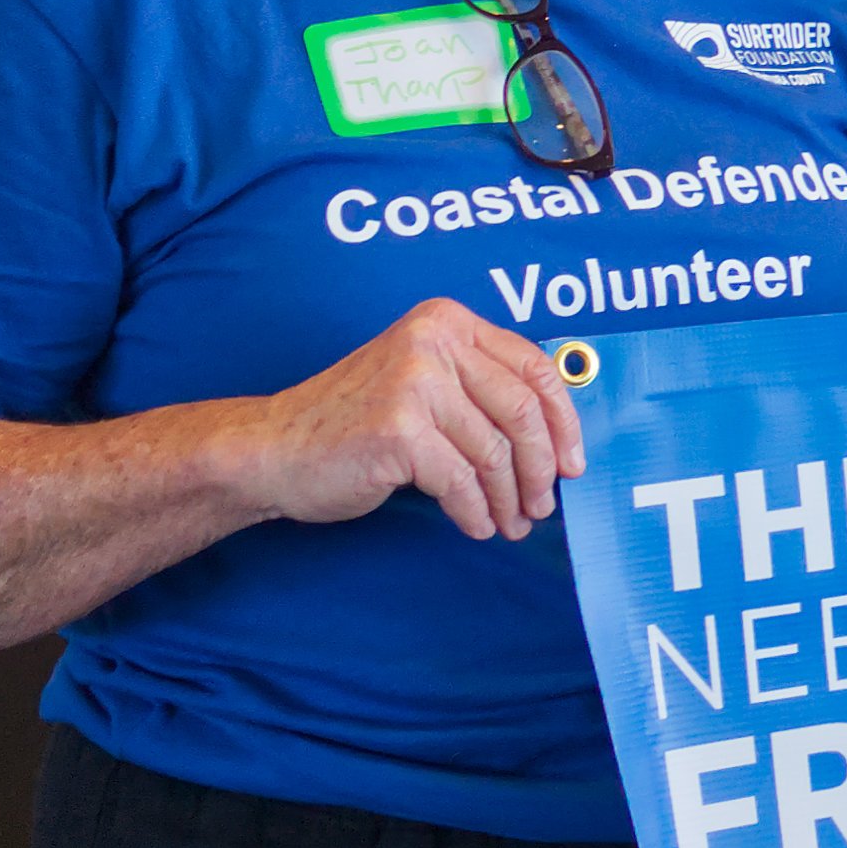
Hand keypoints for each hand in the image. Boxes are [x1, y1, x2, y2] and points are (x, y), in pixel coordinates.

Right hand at [236, 298, 585, 538]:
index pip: (534, 368)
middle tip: (544, 504)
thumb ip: (480, 391)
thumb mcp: (423, 382)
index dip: (564, 421)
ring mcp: (414, 383)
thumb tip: (557, 441)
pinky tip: (475, 525)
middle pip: (522, 412)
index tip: (573, 461)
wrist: (274, 448)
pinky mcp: (398, 429)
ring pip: (494, 453)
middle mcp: (433, 341)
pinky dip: (475, 511)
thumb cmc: (354, 422)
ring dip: (510, 498)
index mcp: (447, 321)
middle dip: (542, 468)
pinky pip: (461, 481)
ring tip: (512, 522)